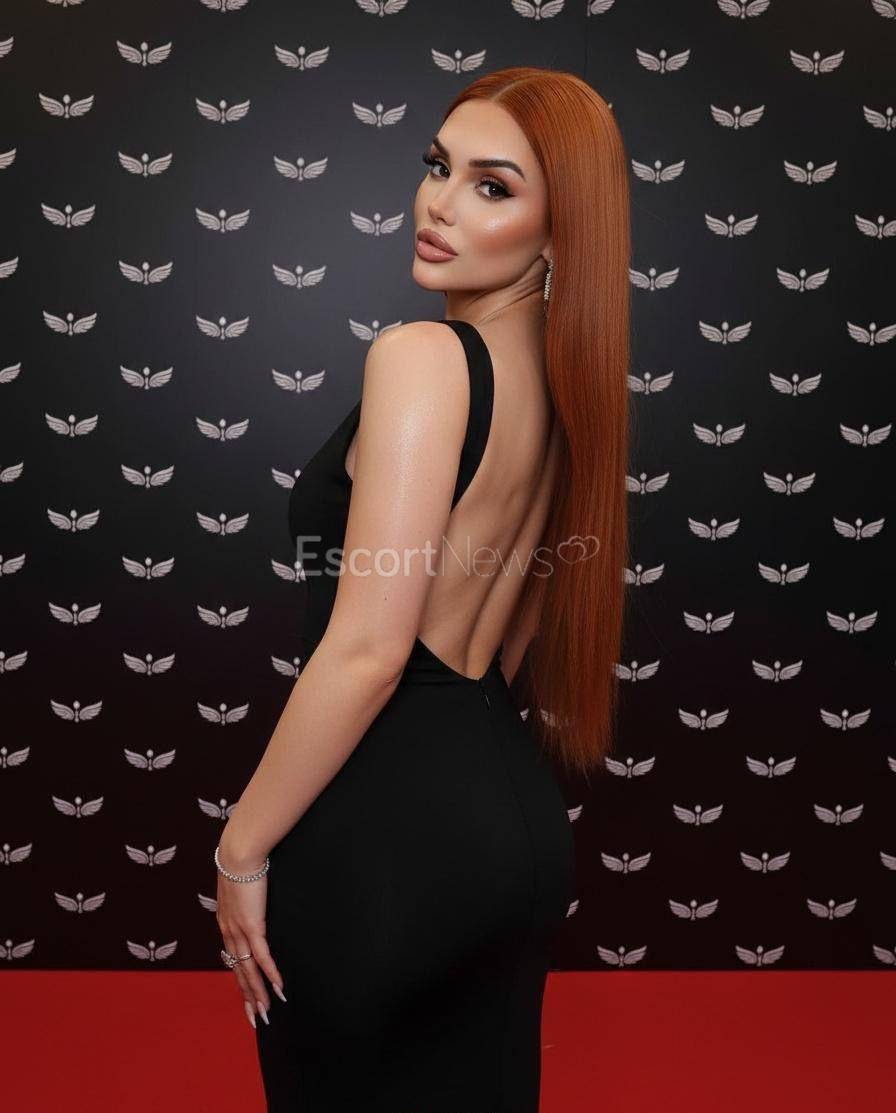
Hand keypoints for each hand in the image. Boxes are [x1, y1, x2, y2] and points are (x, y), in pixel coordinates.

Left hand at [216, 853, 285, 1029]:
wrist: (238, 853)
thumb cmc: (240, 863)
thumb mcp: (238, 885)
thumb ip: (243, 897)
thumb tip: (251, 896)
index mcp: (226, 924)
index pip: (233, 960)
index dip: (241, 981)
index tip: (247, 997)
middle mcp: (229, 933)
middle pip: (239, 973)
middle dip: (248, 997)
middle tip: (256, 1018)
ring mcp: (239, 932)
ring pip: (249, 971)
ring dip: (259, 993)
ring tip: (266, 1012)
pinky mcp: (252, 926)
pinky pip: (262, 957)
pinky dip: (271, 974)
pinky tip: (279, 988)